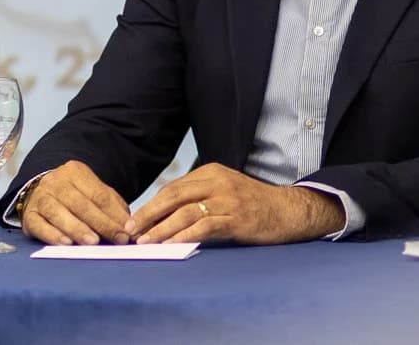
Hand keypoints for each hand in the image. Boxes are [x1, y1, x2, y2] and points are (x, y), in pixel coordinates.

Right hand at [20, 160, 132, 245]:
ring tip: (93, 242)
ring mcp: (40, 198)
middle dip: (101, 223)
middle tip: (116, 238)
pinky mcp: (28, 216)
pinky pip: (40, 226)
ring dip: (78, 229)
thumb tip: (128, 226)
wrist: (39, 193)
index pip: (99, 195)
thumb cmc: (74, 196)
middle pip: (81, 204)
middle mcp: (55, 182)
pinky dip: (53, 235)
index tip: (127, 231)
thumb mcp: (94, 193)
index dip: (114, 214)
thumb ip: (111, 207)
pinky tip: (66, 243)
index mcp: (76, 172)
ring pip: (59, 213)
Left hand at [130, 162, 344, 244]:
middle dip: (149, 215)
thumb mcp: (225, 191)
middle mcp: (218, 182)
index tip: (133, 220)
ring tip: (146, 242)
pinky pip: (205, 227)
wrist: (288, 210)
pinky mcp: (238, 218)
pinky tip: (172, 246)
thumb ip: (199, 197)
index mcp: (212, 172)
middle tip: (130, 230)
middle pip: (174, 196)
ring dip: (162, 229)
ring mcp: (229, 200)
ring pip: (186, 212)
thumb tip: (162, 216)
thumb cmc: (253, 204)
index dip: (151, 205)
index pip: (173, 188)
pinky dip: (184, 236)